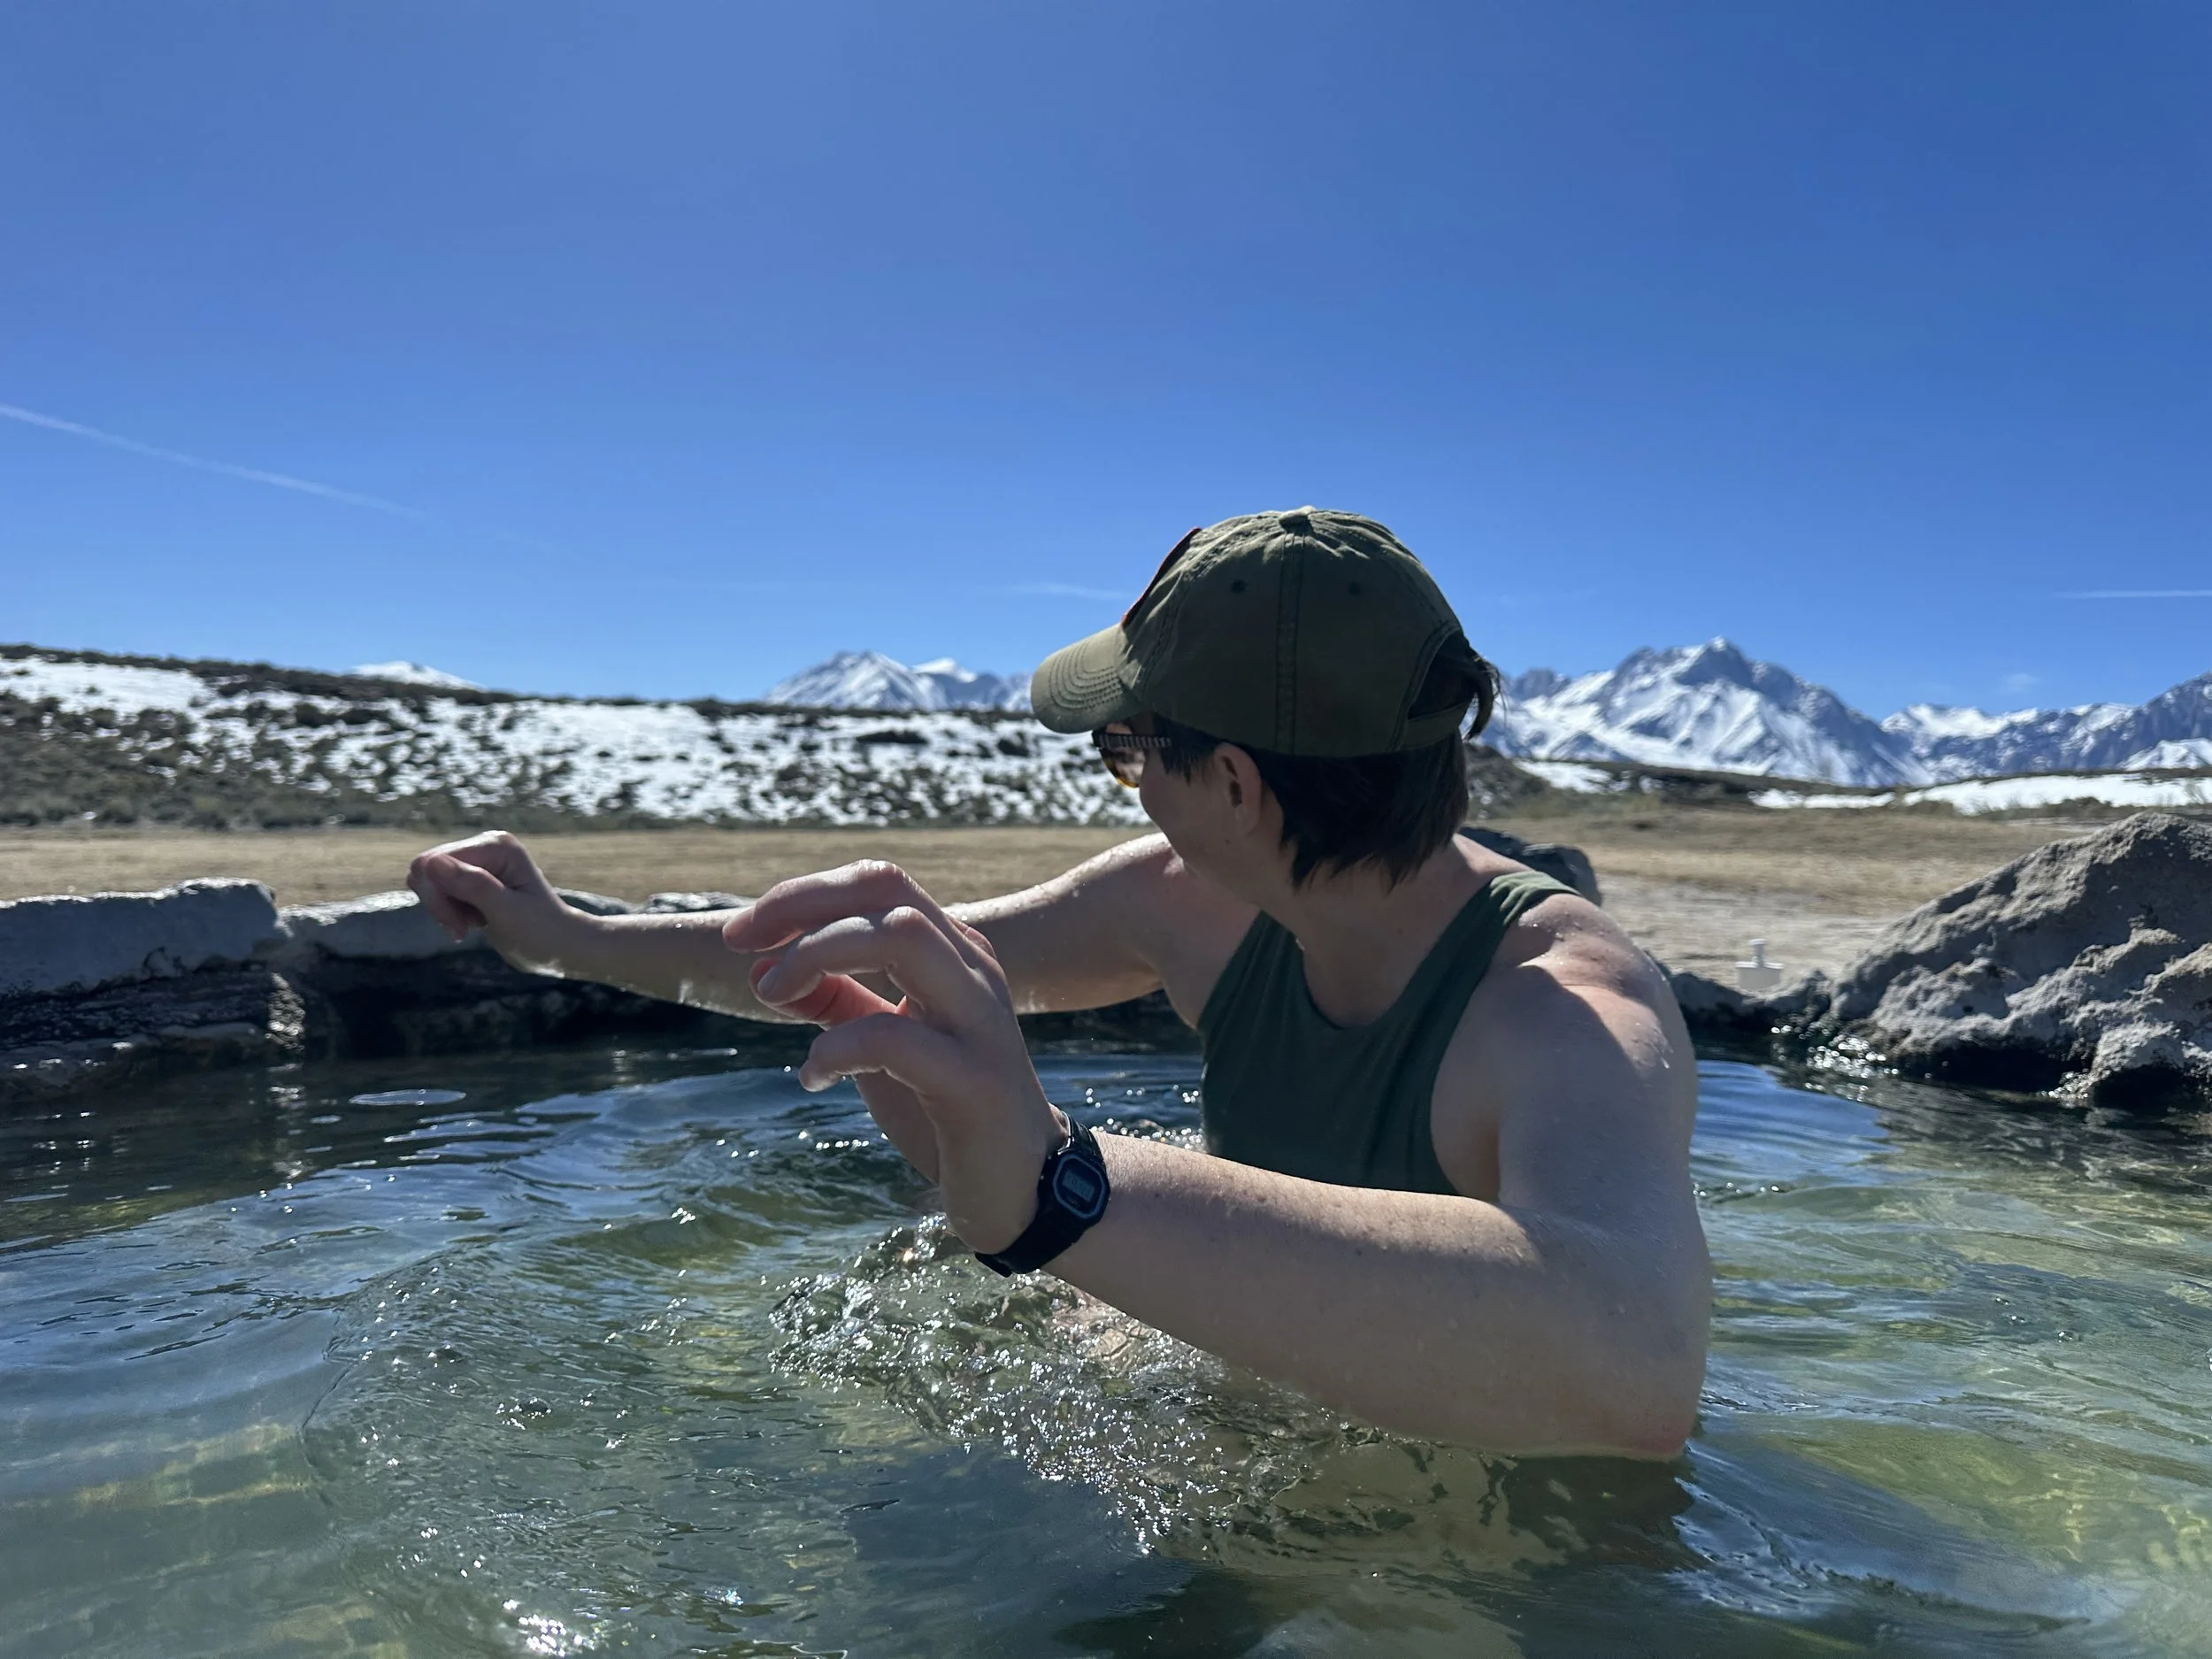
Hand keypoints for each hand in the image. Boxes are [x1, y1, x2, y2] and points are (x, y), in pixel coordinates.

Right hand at [405, 830, 591, 971]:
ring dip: (445, 910)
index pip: (433, 862)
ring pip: (429, 882)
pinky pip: (439, 891)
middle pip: (426, 869)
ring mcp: (478, 860)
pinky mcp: (473, 877)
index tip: (461, 927)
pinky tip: (474, 922)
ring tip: (474, 924)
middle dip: (440, 904)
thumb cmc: (542, 932)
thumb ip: (472, 886)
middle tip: (464, 929)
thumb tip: (430, 863)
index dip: (437, 897)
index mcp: (495, 845)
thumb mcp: (506, 912)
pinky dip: (450, 912)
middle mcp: (485, 845)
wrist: (560, 946)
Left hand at [725, 862, 1062, 1253]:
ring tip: (775, 996)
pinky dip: (835, 1047)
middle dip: (800, 907)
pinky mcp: (974, 1081)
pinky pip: (895, 1037)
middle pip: (886, 892)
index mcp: (954, 952)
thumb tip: (762, 969)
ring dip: (818, 954)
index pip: (877, 883)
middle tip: (742, 948)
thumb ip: (835, 1000)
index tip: (741, 933)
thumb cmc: (945, 1110)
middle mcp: (973, 970)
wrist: (1024, 1187)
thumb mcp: (880, 1044)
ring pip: (901, 936)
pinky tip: (814, 1076)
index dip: (801, 893)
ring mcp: (980, 1020)